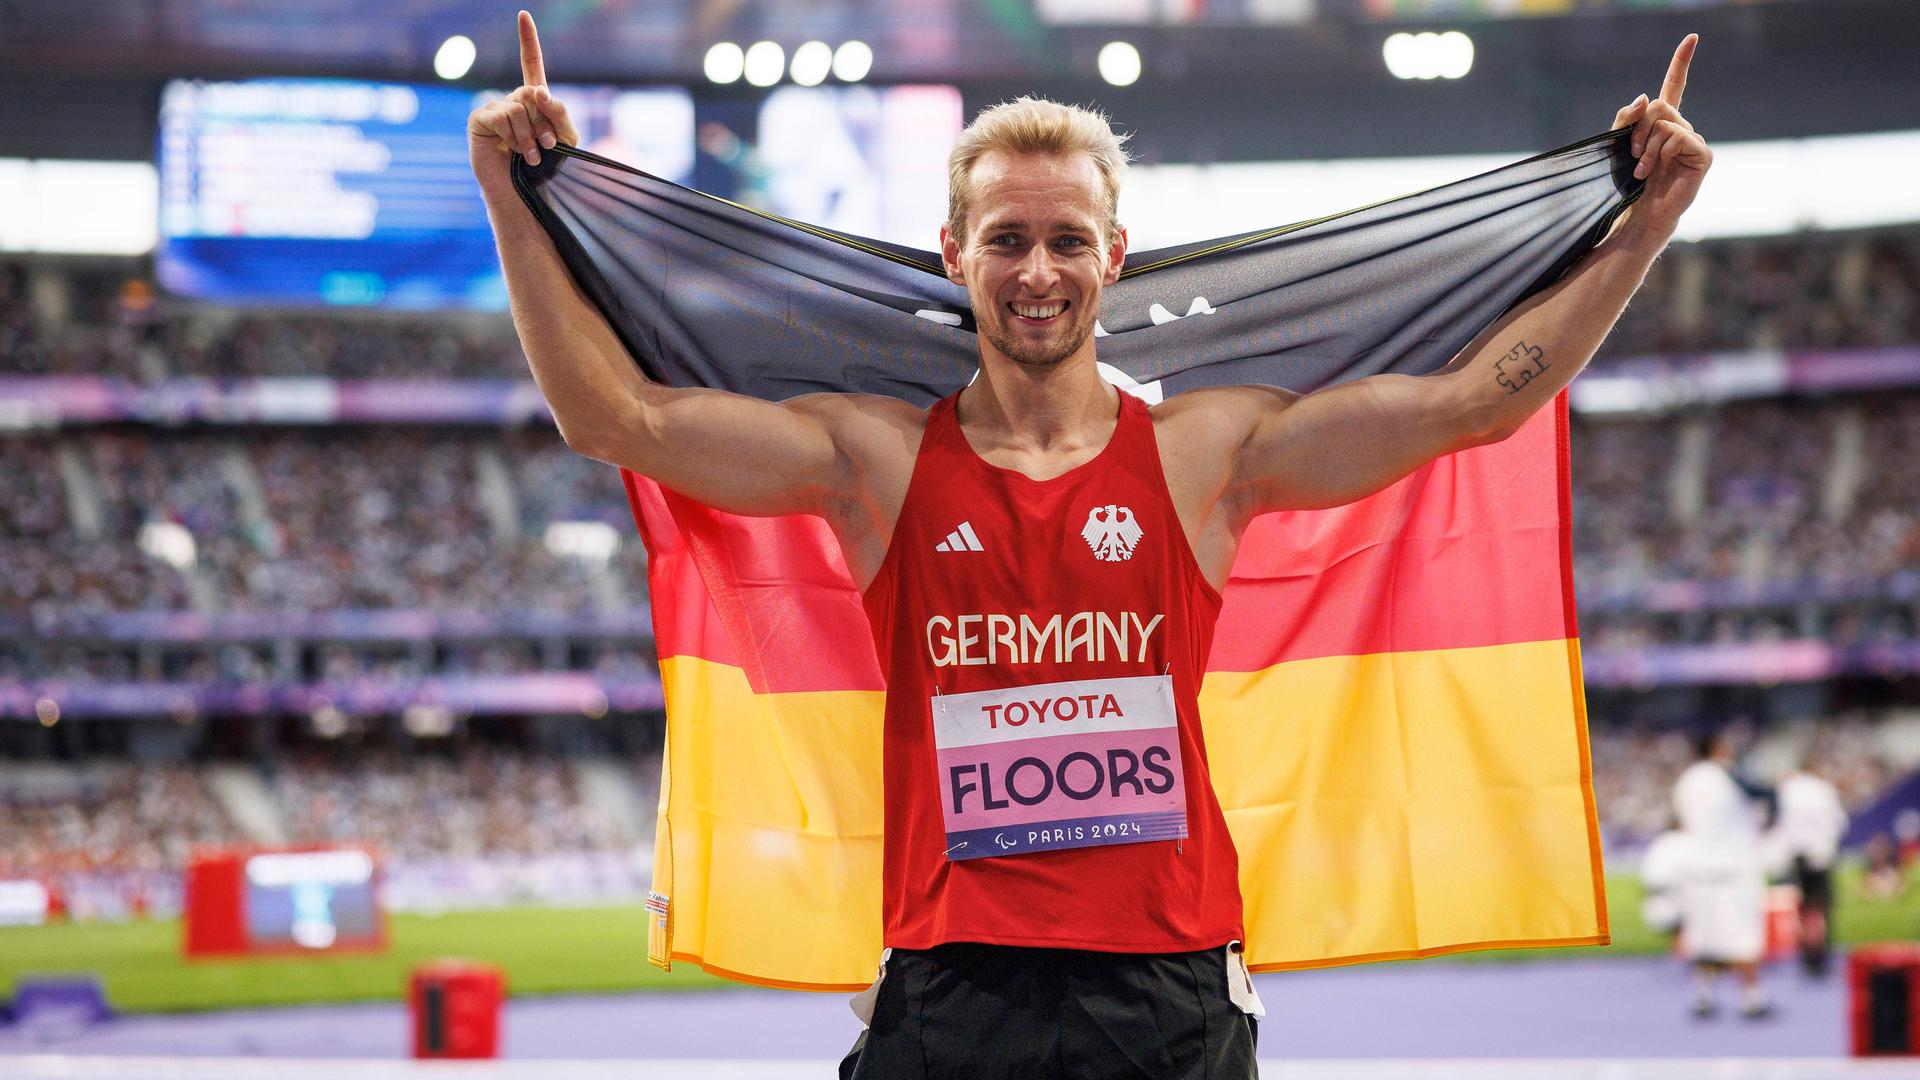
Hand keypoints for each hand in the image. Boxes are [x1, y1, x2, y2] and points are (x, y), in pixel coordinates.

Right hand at [467, 11, 579, 181]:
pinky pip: (502, 116)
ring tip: (530, 156)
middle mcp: (512, 101)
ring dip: (530, 135)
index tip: (523, 15)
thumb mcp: (566, 139)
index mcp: (533, 101)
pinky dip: (513, 136)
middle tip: (547, 146)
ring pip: (519, 106)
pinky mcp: (479, 121)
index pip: (531, 64)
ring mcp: (494, 109)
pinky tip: (512, 151)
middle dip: (545, 121)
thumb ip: (559, 112)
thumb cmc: (547, 169)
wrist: (525, 195)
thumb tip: (539, 89)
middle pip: (532, 92)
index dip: (528, 40)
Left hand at [1611, 34, 1711, 241]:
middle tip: (1631, 154)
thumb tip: (1645, 97)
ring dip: (1645, 147)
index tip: (1692, 37)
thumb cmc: (1626, 184)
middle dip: (1637, 128)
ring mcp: (1694, 141)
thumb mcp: (1617, 145)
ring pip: (1665, 123)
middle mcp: (1682, 128)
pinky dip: (1660, 153)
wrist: (1638, 214)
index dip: (1682, 62)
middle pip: (1659, 105)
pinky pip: (1678, 136)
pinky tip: (1655, 171)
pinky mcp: (1702, 155)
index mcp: (1664, 123)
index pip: (1675, 86)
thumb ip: (1626, 118)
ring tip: (1641, 170)